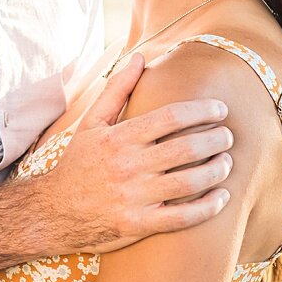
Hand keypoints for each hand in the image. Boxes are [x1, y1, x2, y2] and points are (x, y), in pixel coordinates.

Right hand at [41, 53, 233, 252]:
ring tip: (226, 162)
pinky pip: (183, 218)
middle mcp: (128, 165)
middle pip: (186, 148)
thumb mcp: (91, 123)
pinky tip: (221, 197)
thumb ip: (117, 90)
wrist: (53, 211)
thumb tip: (139, 57)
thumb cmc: (78, 163)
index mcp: (119, 137)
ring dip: (217, 170)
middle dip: (216, 139)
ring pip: (190, 182)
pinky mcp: (139, 224)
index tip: (220, 109)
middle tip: (228, 136)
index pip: (171, 117)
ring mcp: (134, 197)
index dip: (202, 110)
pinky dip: (208, 207)